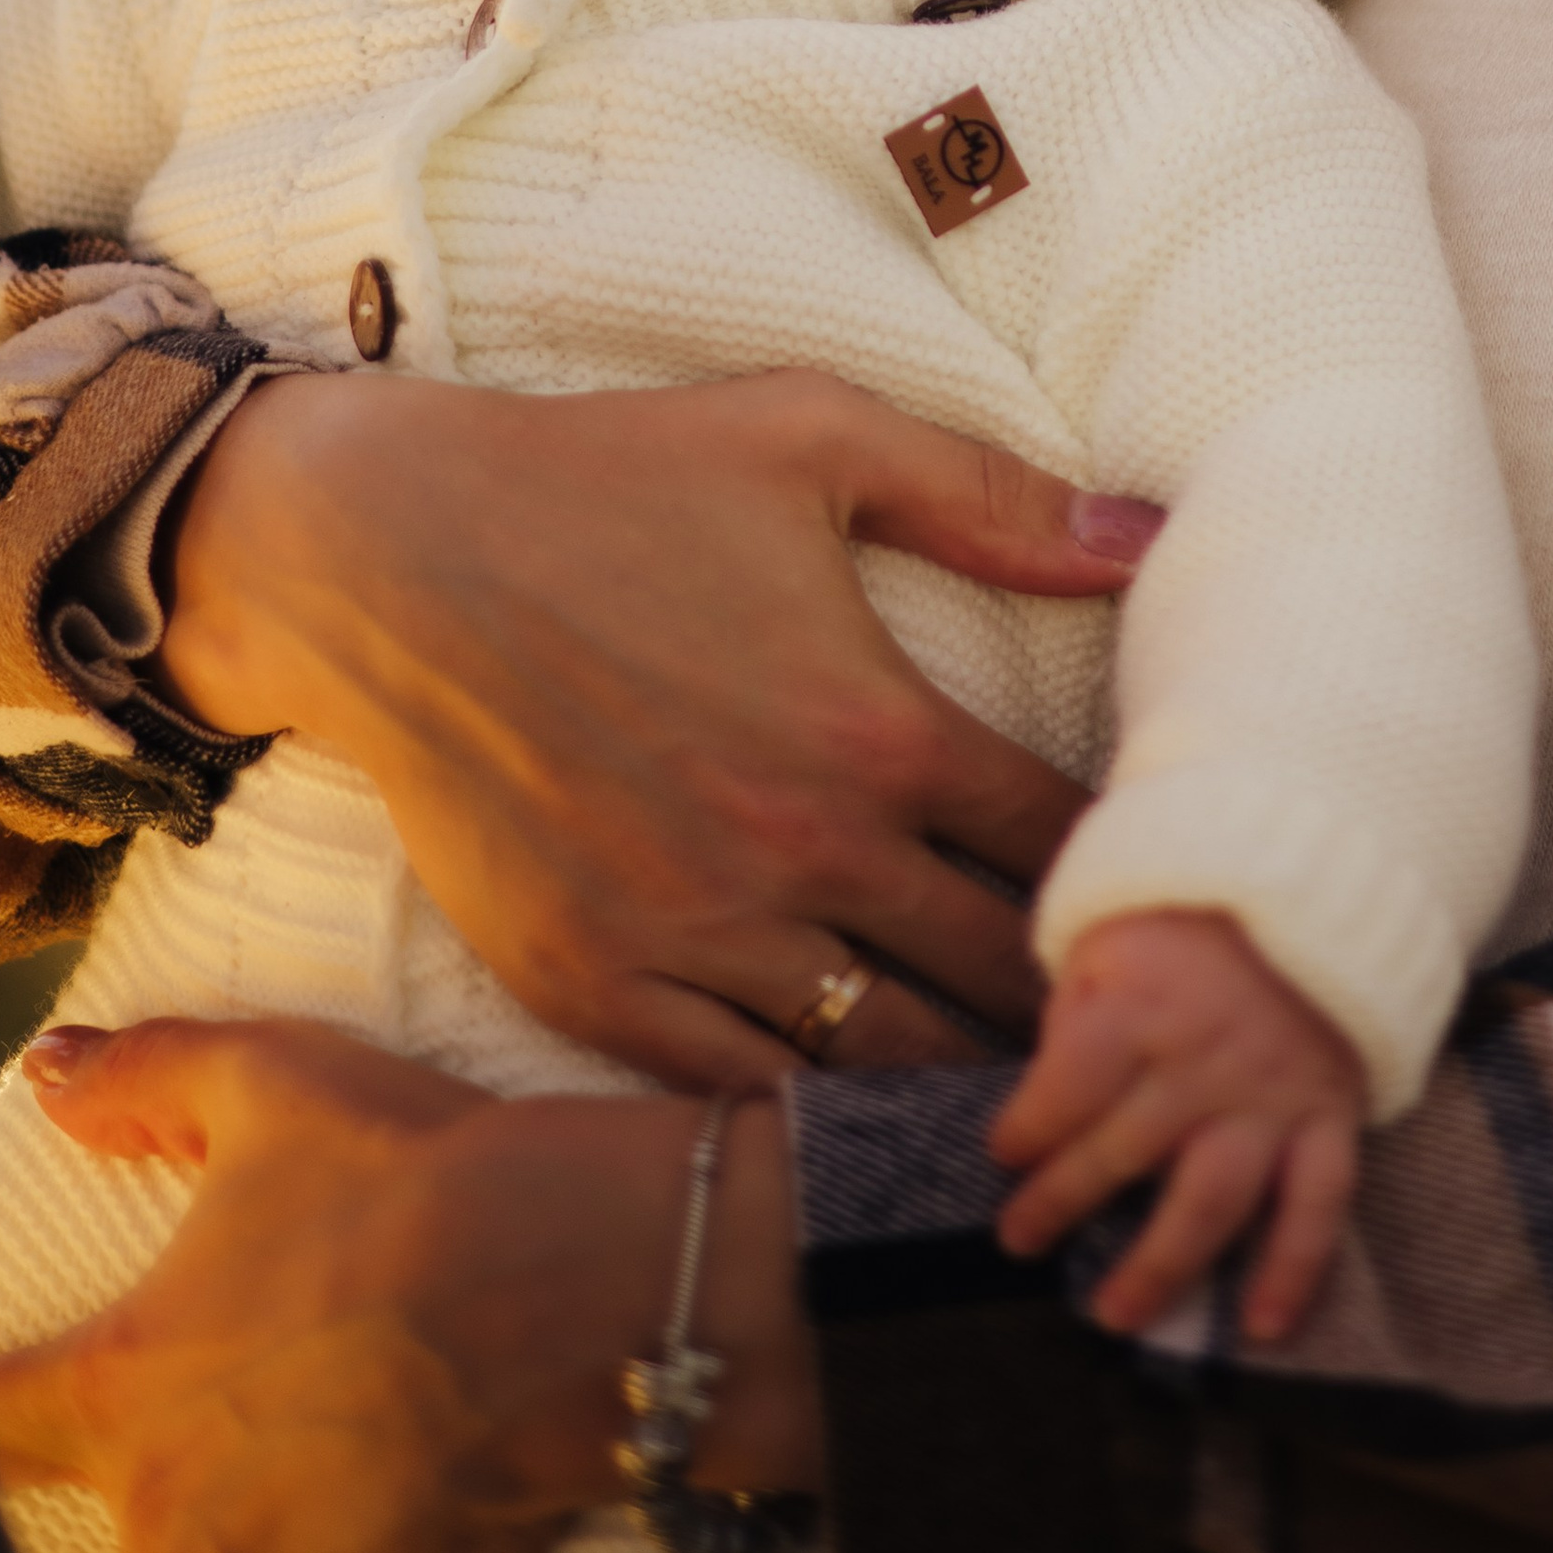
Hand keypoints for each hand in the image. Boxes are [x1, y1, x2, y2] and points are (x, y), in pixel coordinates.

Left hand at [0, 1015, 816, 1552]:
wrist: (579, 1283)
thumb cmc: (411, 1175)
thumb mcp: (269, 1083)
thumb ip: (144, 1078)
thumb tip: (49, 1076)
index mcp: (127, 1385)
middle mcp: (175, 1511)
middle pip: (98, 1541)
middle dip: (135, 1491)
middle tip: (208, 1427)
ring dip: (220, 1540)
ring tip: (297, 1465)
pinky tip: (372, 1505)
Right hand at [156, 365, 1157, 1089]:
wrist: (393, 557)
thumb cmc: (615, 478)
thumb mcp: (812, 435)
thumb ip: (988, 496)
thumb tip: (1146, 536)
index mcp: (874, 724)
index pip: (1059, 844)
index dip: (1129, 874)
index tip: (1159, 892)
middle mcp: (798, 848)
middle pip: (995, 976)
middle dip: (1071, 999)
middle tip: (1126, 1020)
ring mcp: (692, 934)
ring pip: (881, 1061)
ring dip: (964, 1080)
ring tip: (1030, 1089)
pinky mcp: (594, 987)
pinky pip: (743, 1096)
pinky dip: (818, 1116)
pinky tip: (871, 1118)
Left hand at [989, 910, 1363, 1342]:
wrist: (1320, 868)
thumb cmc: (1194, 906)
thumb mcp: (1112, 929)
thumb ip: (1077, 1012)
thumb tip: (1045, 1094)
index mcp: (1139, 1006)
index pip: (1064, 1091)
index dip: (1025, 1130)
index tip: (1003, 1154)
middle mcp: (1202, 1063)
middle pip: (1120, 1153)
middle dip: (1059, 1202)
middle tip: (1019, 1240)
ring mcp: (1269, 1098)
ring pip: (1210, 1202)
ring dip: (1160, 1267)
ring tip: (1115, 1315)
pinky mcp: (1329, 1115)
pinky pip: (1318, 1205)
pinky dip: (1295, 1270)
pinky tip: (1262, 1326)